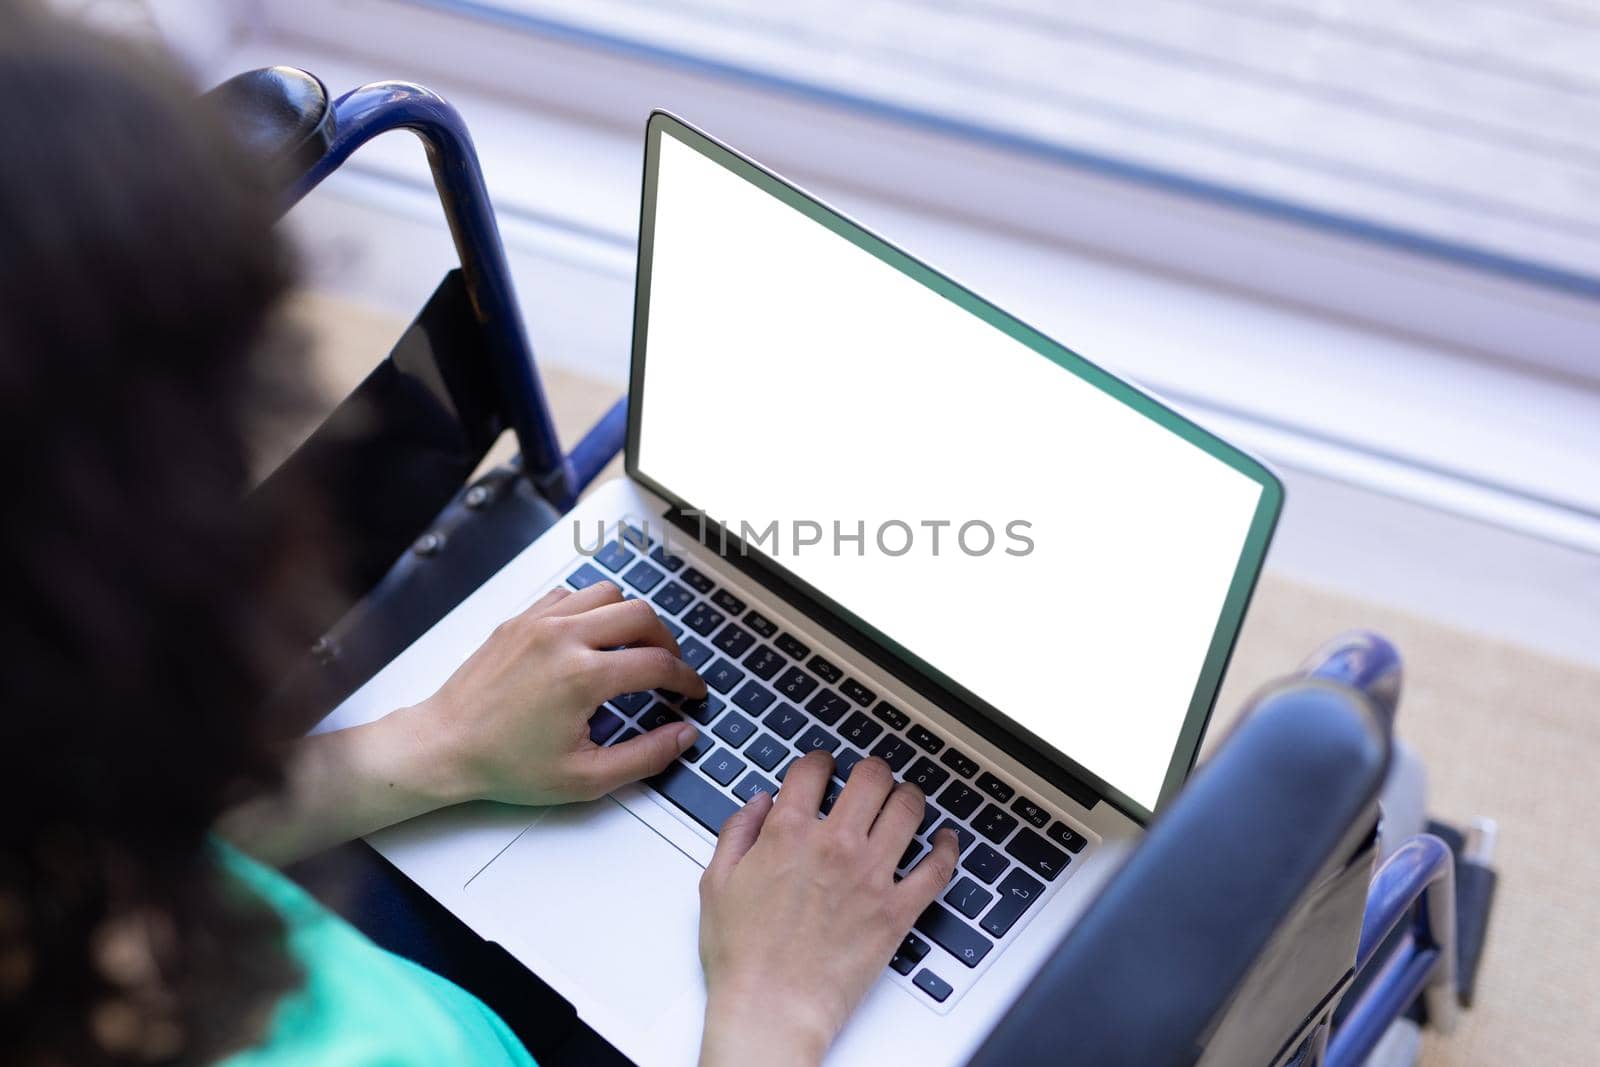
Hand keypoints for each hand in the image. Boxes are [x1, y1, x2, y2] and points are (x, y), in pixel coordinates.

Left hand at [404, 581, 708, 805]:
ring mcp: (539, 622)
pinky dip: (592, 608)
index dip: (686, 680)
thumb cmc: (504, 764)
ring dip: (630, 618)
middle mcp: (563, 638)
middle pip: (641, 615)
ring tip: (634, 648)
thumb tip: (682, 736)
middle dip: (667, 642)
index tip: (692, 692)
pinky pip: (571, 595)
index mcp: (582, 676)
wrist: (444, 746)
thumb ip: (645, 757)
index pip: (658, 664)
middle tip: (670, 668)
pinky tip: (592, 637)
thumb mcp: (584, 778)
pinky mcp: (520, 619)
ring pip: (608, 593)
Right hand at [697, 752, 959, 1066]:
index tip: (823, 766)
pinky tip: (944, 841)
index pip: (814, 768)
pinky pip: (937, 867)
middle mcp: (836, 845)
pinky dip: (947, 848)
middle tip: (870, 778)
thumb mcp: (717, 883)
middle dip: (871, 770)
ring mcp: (872, 876)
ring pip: (908, 809)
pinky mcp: (897, 910)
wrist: (772, 1008)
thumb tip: (758, 803)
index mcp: (789, 833)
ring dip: (908, 797)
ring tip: (904, 799)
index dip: (820, 760)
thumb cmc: (743, 957)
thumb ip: (737, 832)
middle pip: (871, 778)